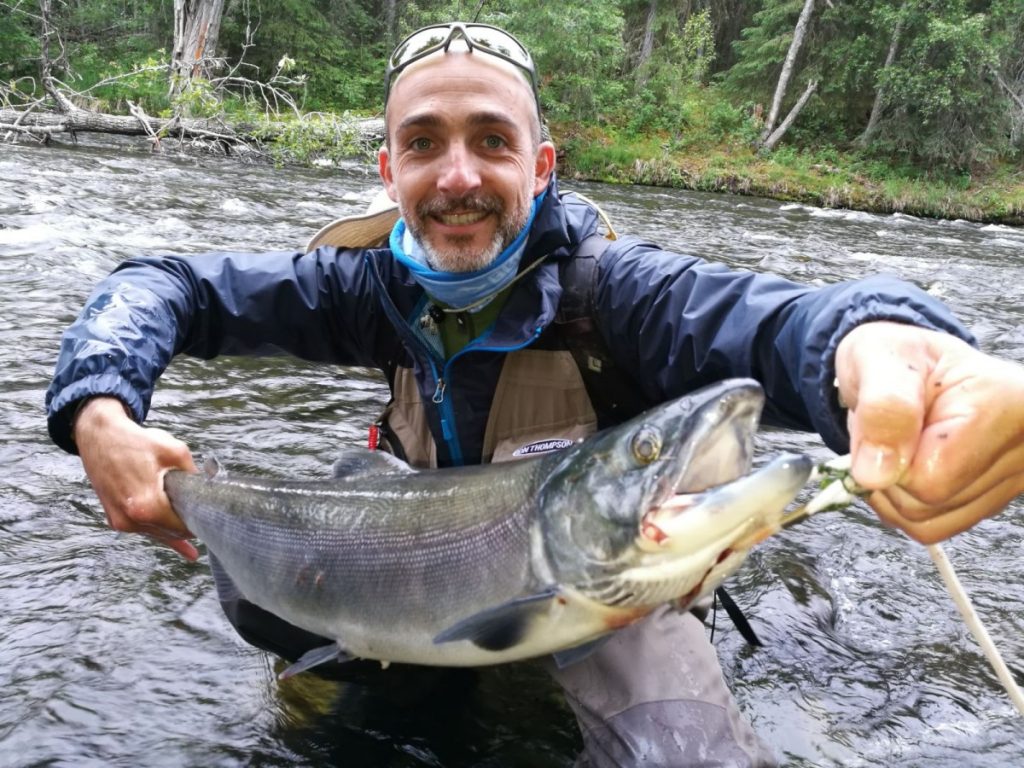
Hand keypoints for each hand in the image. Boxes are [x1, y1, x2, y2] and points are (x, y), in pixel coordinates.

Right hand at [74, 397, 198, 559]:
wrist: (99, 436)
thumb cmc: (135, 442)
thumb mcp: (174, 451)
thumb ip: (193, 474)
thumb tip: (207, 488)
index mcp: (146, 506)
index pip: (182, 528)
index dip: (198, 524)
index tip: (212, 520)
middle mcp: (131, 519)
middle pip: (171, 533)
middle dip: (188, 527)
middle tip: (208, 521)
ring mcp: (121, 521)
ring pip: (158, 533)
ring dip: (174, 529)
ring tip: (198, 535)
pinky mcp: (115, 519)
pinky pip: (145, 529)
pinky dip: (162, 530)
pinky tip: (184, 548)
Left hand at [835, 321, 1023, 542]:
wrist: (908, 366)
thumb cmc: (895, 357)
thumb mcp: (878, 358)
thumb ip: (882, 408)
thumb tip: (876, 473)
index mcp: (1010, 402)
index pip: (932, 476)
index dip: (889, 455)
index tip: (883, 418)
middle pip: (930, 502)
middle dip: (887, 469)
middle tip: (888, 428)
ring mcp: (1012, 479)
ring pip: (926, 520)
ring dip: (891, 487)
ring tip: (900, 441)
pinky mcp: (993, 500)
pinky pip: (930, 528)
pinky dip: (902, 503)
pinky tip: (906, 464)